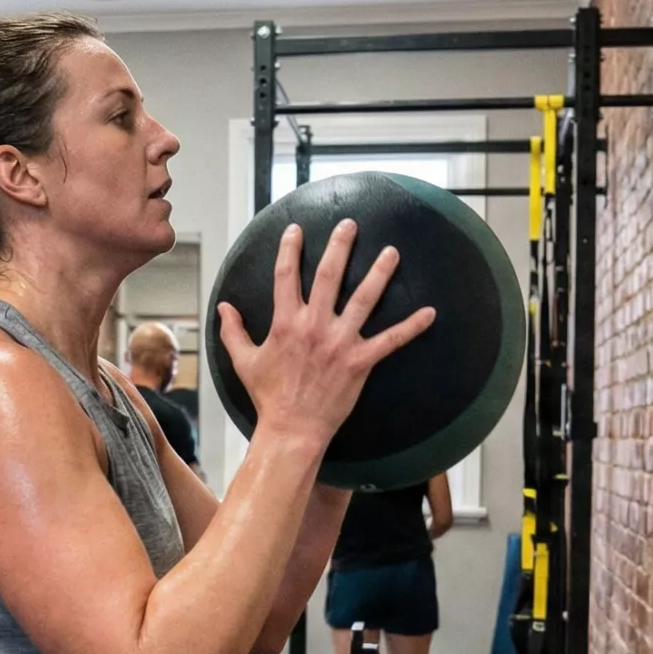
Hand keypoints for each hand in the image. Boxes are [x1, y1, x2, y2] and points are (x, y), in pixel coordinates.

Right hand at [215, 219, 433, 447]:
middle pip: (328, 276)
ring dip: (379, 273)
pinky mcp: (360, 362)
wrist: (291, 429)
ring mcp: (339, 342)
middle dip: (339, 247)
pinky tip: (429, 312)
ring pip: (364, 299)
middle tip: (350, 225)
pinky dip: (411, 327)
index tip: (295, 230)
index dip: (289, 250)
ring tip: (392, 252)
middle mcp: (314, 326)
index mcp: (285, 323)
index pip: (285, 276)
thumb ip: (233, 332)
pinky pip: (391, 340)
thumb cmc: (268, 397)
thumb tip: (223, 308)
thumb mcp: (244, 362)